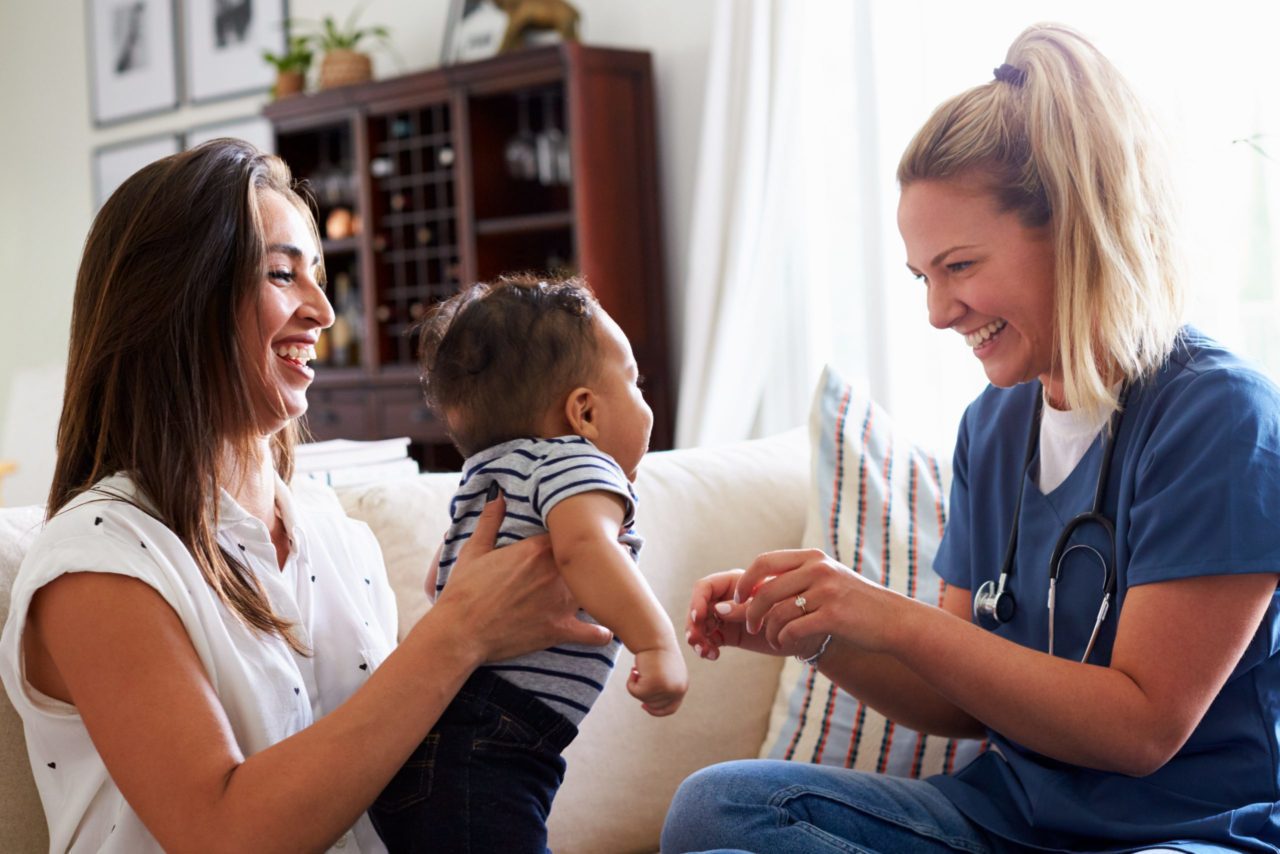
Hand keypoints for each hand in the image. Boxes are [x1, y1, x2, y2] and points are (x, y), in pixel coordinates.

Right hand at [430, 490, 612, 662]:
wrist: (460, 631)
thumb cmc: (464, 591)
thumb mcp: (474, 550)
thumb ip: (489, 520)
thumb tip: (496, 493)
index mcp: (538, 549)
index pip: (572, 533)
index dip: (582, 533)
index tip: (593, 532)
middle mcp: (556, 573)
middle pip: (593, 558)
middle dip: (607, 556)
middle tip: (620, 554)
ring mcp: (561, 602)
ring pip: (598, 591)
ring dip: (606, 589)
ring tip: (615, 586)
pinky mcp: (560, 630)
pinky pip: (593, 633)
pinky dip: (600, 633)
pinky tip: (605, 631)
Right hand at [628, 646, 687, 715]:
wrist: (654, 637)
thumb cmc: (657, 651)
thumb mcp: (665, 671)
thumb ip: (663, 687)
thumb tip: (649, 703)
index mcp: (682, 686)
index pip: (671, 708)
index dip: (657, 711)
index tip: (644, 705)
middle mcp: (677, 689)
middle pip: (654, 705)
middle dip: (643, 693)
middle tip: (638, 677)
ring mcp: (666, 688)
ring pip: (643, 698)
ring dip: (636, 684)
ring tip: (638, 668)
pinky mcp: (653, 685)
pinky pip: (634, 691)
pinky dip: (630, 682)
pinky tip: (633, 669)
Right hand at [685, 569, 799, 660]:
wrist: (805, 634)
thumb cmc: (793, 613)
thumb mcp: (770, 610)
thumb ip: (744, 608)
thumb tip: (716, 609)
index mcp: (736, 583)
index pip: (706, 587)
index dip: (698, 601)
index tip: (698, 617)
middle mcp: (726, 598)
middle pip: (698, 607)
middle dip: (693, 624)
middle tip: (696, 640)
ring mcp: (725, 617)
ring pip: (700, 625)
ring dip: (697, 638)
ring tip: (705, 652)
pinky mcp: (727, 634)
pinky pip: (708, 639)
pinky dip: (705, 647)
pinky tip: (712, 655)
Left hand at [736, 548, 898, 654]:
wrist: (893, 619)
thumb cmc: (855, 603)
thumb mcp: (827, 580)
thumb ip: (796, 580)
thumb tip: (752, 591)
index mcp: (813, 558)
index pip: (765, 561)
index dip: (746, 581)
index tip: (739, 598)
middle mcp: (818, 570)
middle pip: (766, 589)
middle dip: (750, 611)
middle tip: (750, 625)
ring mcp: (826, 592)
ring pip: (777, 613)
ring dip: (768, 630)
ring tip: (772, 639)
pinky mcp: (833, 616)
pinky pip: (793, 629)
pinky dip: (783, 640)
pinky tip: (785, 645)